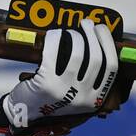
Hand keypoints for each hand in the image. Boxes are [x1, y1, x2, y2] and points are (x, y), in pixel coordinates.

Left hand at [1, 20, 118, 127]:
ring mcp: (65, 91)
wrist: (24, 112)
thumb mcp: (77, 95)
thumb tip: (97, 43)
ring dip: (75, 36)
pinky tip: (54, 35)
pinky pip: (54, 53)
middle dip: (92, 35)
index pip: (111, 68)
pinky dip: (55, 39)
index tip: (102, 30)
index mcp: (96, 100)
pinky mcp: (47, 84)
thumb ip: (89, 77)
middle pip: (96, 58)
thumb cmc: (52, 98)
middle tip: (87, 23)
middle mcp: (83, 97)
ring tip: (70, 31)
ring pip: (78, 54)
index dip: (108, 44)